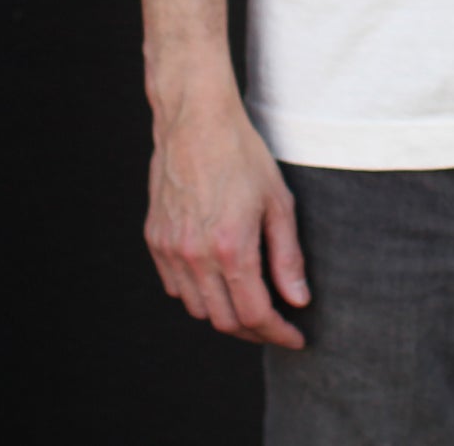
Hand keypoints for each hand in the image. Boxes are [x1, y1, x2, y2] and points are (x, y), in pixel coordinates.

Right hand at [145, 87, 309, 346]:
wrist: (196, 117)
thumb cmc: (240, 152)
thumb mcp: (277, 201)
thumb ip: (287, 256)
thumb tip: (297, 300)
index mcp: (231, 246)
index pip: (255, 315)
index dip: (279, 333)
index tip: (294, 336)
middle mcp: (196, 254)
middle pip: (225, 321)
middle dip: (255, 331)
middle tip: (276, 322)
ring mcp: (171, 248)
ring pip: (198, 309)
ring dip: (225, 314)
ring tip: (248, 301)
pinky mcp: (155, 238)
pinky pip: (175, 286)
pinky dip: (197, 294)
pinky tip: (217, 279)